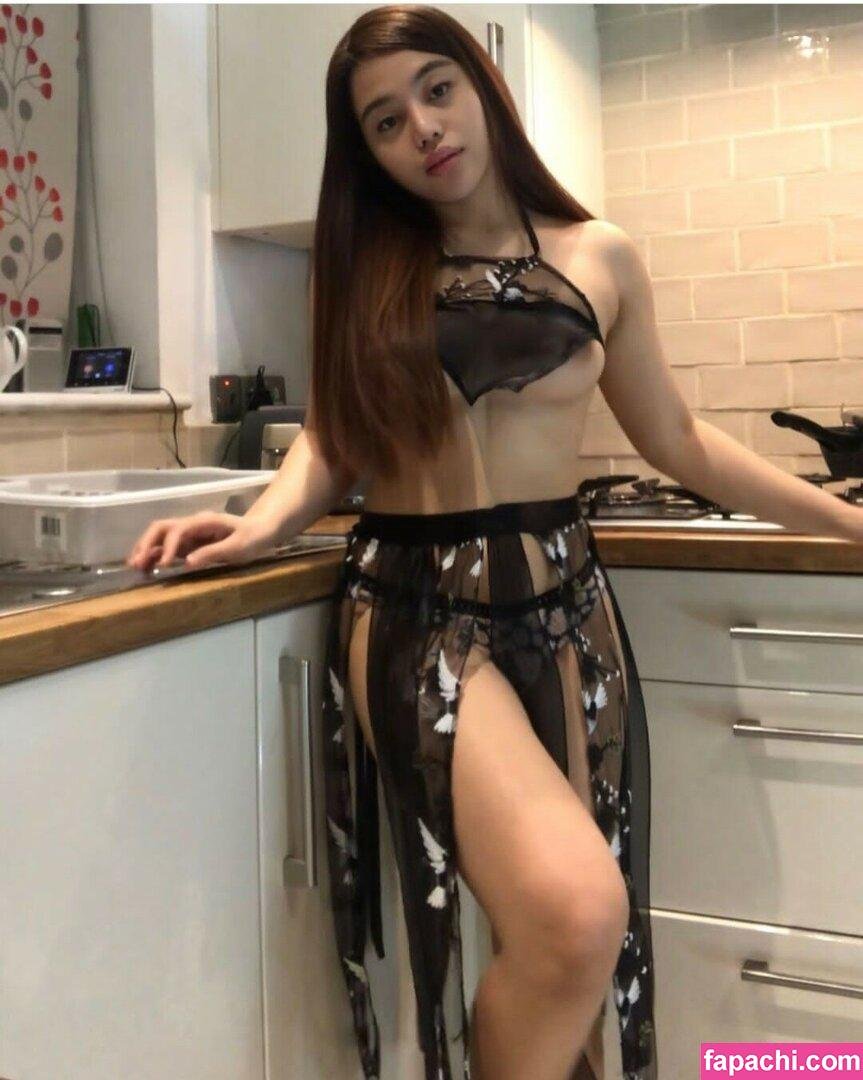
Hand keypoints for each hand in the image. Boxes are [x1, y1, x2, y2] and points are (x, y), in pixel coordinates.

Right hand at [125, 511, 278, 571]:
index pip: (178, 529)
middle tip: (136, 563)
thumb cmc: (252, 538)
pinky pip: (167, 548)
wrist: (261, 531)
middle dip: (147, 544)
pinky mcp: (189, 544)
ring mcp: (189, 534)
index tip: (164, 564)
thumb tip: (188, 562)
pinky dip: (155, 556)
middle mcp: (192, 525)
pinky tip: (146, 567)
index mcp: (203, 522)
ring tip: (135, 567)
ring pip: (160, 537)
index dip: (168, 546)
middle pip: (162, 528)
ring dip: (146, 549)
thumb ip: (213, 552)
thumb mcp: (237, 547)